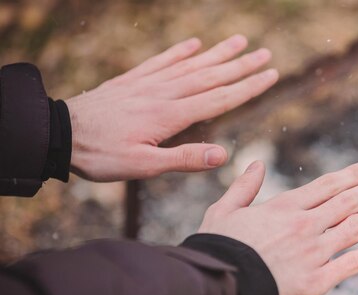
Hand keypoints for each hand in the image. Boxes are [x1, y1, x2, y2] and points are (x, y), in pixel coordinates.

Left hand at [65, 35, 278, 181]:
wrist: (61, 134)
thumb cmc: (102, 155)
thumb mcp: (144, 166)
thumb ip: (184, 158)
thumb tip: (223, 156)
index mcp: (171, 114)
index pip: (219, 98)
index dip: (248, 87)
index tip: (270, 75)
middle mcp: (164, 93)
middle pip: (211, 76)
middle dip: (241, 66)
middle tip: (266, 53)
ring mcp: (148, 83)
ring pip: (190, 64)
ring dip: (217, 53)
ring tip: (239, 40)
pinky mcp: (133, 80)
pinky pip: (161, 61)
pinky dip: (180, 51)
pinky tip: (194, 44)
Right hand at [198, 160, 357, 294]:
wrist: (219, 287)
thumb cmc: (218, 248)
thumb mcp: (224, 209)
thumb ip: (244, 186)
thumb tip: (257, 163)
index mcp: (285, 207)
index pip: (329, 185)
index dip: (354, 175)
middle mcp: (305, 225)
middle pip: (349, 202)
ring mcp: (314, 252)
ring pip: (357, 227)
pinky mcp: (318, 280)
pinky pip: (353, 263)